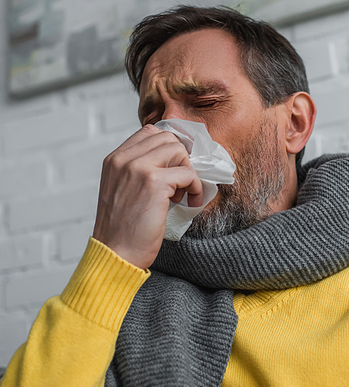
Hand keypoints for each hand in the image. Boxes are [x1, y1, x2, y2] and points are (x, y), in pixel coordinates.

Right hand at [92, 124, 203, 268]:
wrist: (116, 254)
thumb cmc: (123, 229)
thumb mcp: (122, 190)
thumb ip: (138, 171)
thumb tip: (174, 160)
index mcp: (114, 159)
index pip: (149, 132)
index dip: (169, 147)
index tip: (177, 166)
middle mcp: (124, 159)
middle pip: (167, 138)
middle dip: (181, 159)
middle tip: (180, 183)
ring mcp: (138, 168)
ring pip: (179, 150)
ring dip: (188, 171)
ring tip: (182, 193)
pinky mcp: (154, 182)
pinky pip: (188, 173)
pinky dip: (195, 188)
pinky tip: (190, 202)